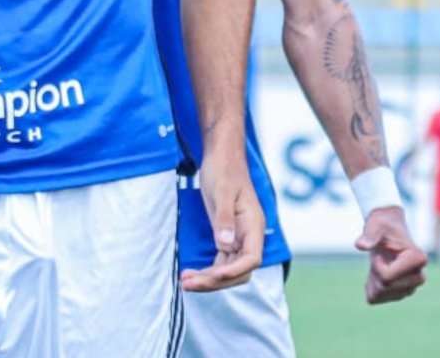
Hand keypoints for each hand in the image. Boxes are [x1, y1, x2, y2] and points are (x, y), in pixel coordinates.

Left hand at [181, 154, 263, 291]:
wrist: (221, 157)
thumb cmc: (224, 170)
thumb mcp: (222, 193)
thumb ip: (224, 220)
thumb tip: (225, 245)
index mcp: (253, 225)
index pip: (252, 259)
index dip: (235, 271)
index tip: (213, 276)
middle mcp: (249, 235)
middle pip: (239, 270)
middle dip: (216, 281)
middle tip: (189, 283)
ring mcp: (239, 237)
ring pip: (229, 269)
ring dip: (209, 279)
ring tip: (185, 281)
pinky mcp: (227, 236)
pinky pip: (221, 262)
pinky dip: (208, 270)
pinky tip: (191, 272)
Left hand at [355, 206, 427, 304]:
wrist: (388, 232)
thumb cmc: (383, 225)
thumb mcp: (376, 224)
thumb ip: (370, 233)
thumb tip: (361, 245)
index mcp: (418, 259)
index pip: (387, 278)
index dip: (377, 264)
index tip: (382, 251)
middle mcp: (419, 277)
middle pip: (384, 287)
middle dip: (375, 272)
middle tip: (381, 256)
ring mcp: (410, 289)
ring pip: (379, 294)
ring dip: (373, 278)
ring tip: (381, 262)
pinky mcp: (400, 295)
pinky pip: (375, 298)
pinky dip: (371, 285)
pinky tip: (379, 272)